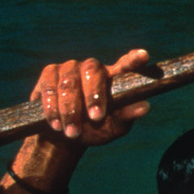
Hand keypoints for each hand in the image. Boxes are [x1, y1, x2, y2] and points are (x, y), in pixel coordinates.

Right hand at [33, 50, 152, 144]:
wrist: (63, 137)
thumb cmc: (95, 129)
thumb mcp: (113, 127)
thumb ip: (126, 115)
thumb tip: (144, 107)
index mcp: (114, 78)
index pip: (126, 65)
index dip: (133, 60)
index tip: (143, 56)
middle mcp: (93, 69)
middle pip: (93, 70)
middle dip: (93, 95)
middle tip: (96, 118)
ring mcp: (70, 68)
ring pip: (69, 82)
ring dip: (70, 110)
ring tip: (72, 133)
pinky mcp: (50, 74)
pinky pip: (49, 86)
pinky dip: (52, 107)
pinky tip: (56, 124)